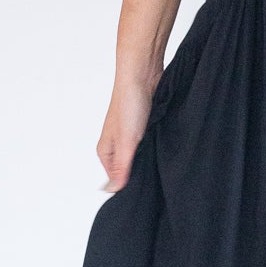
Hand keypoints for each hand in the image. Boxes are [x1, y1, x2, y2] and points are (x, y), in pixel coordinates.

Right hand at [97, 72, 157, 192]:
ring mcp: (129, 136)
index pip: (115, 179)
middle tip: (152, 172)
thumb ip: (122, 167)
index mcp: (105, 151)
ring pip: (139, 157)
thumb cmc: (129, 103)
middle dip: (139, 171)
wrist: (143, 76)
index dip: (129, 184)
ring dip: (148, 157)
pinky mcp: (143, 128)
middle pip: (127, 169)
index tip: (142, 187)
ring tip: (156, 154)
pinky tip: (160, 144)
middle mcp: (115, 145)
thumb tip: (113, 190)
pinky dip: (154, 145)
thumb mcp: (126, 142)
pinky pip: (148, 144)